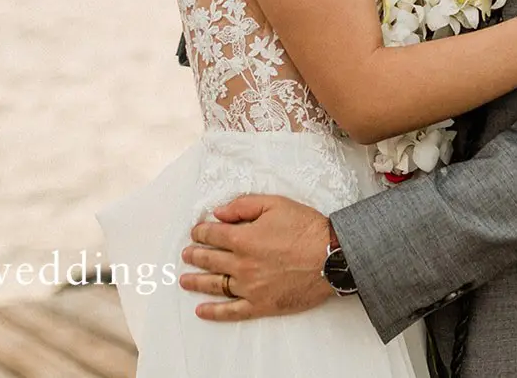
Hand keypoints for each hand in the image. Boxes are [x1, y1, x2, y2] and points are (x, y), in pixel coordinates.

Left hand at [179, 194, 334, 320]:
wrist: (332, 257)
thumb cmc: (306, 228)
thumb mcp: (275, 204)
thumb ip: (243, 206)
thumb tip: (218, 213)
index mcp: (242, 238)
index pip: (212, 235)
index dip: (201, 232)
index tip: (196, 232)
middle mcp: (241, 264)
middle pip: (209, 260)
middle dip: (195, 255)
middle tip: (187, 254)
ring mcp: (249, 287)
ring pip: (215, 285)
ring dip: (196, 282)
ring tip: (185, 280)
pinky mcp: (261, 304)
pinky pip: (231, 311)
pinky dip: (214, 312)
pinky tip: (202, 310)